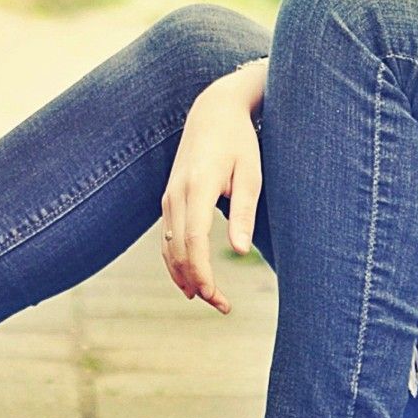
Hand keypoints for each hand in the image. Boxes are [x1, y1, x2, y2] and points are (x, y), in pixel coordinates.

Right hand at [159, 69, 264, 313]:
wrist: (212, 112)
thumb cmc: (239, 142)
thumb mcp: (251, 174)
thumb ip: (244, 212)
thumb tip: (240, 252)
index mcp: (197, 187)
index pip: (193, 240)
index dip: (201, 272)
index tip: (215, 296)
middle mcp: (176, 194)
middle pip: (178, 250)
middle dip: (196, 282)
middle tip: (222, 306)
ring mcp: (168, 197)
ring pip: (168, 247)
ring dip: (184, 276)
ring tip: (209, 299)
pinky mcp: (169, 199)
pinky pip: (167, 238)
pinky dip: (176, 262)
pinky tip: (190, 279)